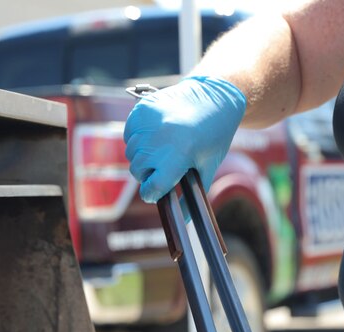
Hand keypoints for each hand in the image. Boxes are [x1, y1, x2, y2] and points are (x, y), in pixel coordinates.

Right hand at [123, 76, 245, 202]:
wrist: (214, 96)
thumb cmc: (214, 136)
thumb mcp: (207, 167)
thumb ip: (192, 195)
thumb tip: (182, 222)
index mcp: (177, 156)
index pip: (151, 188)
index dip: (153, 193)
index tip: (156, 192)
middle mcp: (159, 139)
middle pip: (138, 171)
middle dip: (148, 173)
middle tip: (163, 166)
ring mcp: (148, 123)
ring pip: (131, 153)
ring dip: (142, 156)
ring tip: (161, 148)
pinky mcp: (141, 110)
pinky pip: (129, 134)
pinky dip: (137, 138)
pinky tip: (155, 134)